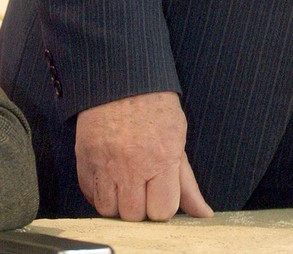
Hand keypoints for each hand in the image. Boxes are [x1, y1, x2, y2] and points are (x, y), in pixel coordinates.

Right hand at [75, 91, 212, 220]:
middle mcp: (132, 166)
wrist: (122, 81)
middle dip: (141, 205)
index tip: (162, 192)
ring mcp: (106, 165)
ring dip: (118, 202)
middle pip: (134, 215)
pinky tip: (110, 176)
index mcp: (162, 158)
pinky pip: (90, 197)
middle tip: (144, 184)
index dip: (163, 205)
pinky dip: (100, 193)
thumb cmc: (155, 107)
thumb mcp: (178, 138)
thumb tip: (203, 213)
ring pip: (109, 211)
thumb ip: (187, 181)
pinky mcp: (84, 162)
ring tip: (126, 181)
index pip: (162, 210)